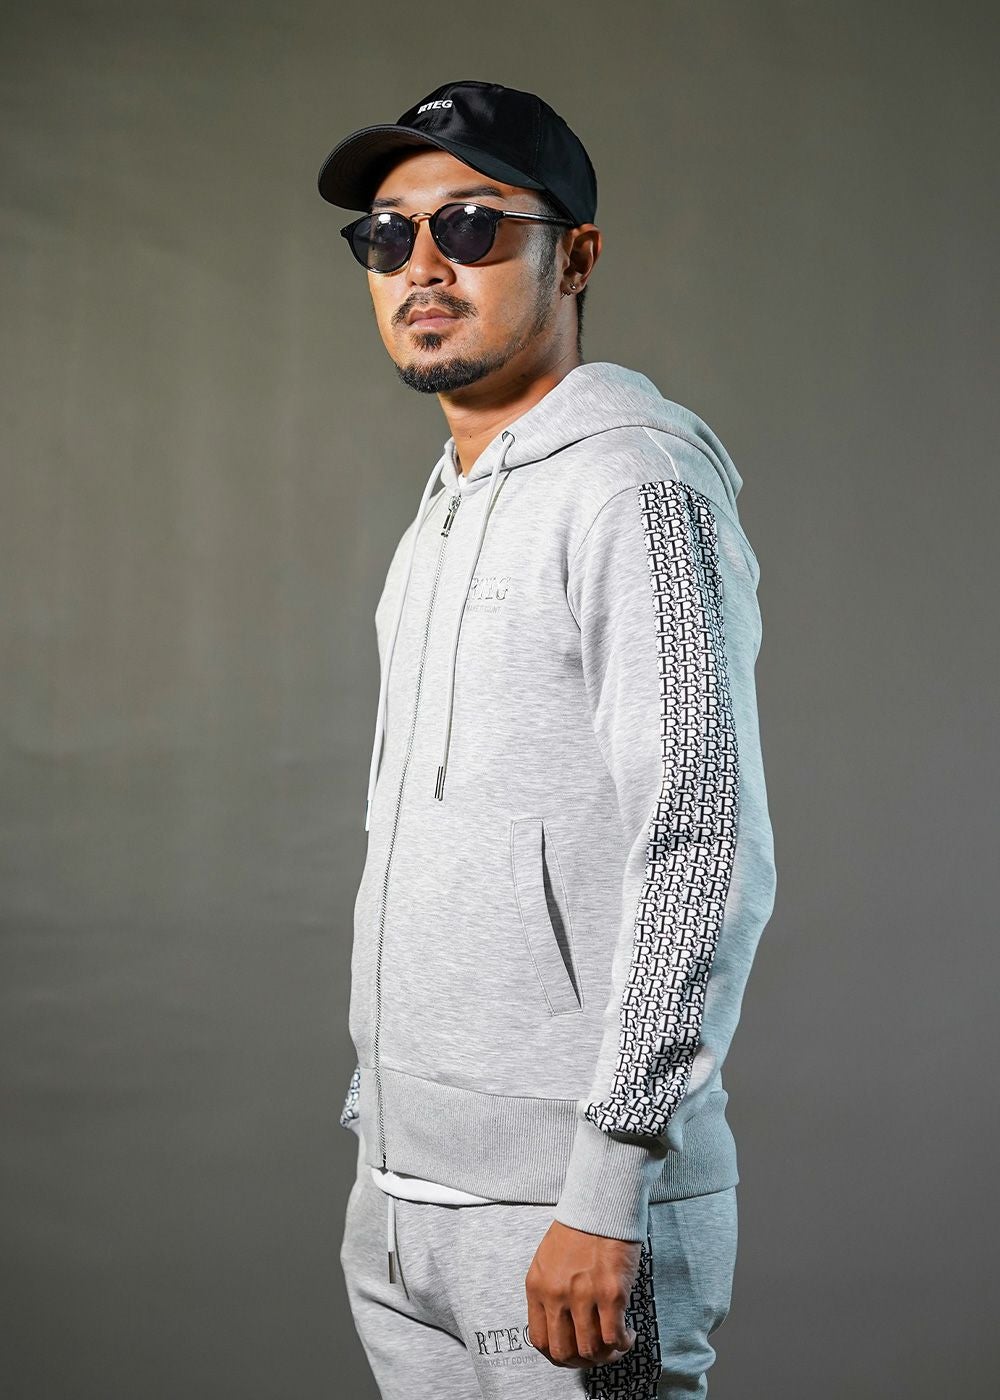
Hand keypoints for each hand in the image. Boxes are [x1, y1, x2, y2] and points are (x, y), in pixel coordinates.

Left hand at [524, 1218, 641, 1367]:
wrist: (601, 1203)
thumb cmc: (578, 1228)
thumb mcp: (548, 1261)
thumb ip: (550, 1293)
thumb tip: (562, 1326)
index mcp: (537, 1287)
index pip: (540, 1340)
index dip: (558, 1355)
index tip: (572, 1354)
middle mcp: (557, 1295)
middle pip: (564, 1351)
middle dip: (581, 1361)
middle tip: (595, 1355)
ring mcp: (583, 1296)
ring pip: (591, 1349)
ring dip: (606, 1354)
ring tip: (616, 1344)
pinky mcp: (611, 1293)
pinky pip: (614, 1337)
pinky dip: (623, 1343)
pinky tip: (628, 1334)